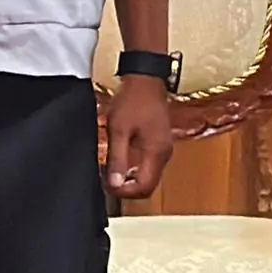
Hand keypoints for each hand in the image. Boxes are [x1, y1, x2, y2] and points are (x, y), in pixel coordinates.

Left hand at [100, 76, 171, 206]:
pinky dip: (135, 168)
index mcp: (156, 152)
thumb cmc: (133, 100)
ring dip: (130, 178)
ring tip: (111, 168)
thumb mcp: (119, 130)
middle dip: (127, 188)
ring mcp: (164, 148)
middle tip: (107, 179)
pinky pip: (150, 165)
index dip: (125, 193)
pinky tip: (120, 158)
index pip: (145, 188)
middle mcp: (164, 153)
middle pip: (148, 185)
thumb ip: (117, 159)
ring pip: (149, 176)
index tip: (108, 185)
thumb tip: (115, 184)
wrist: (146, 79)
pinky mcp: (160, 142)